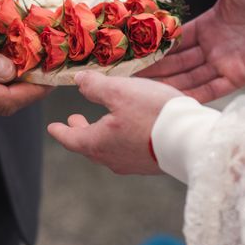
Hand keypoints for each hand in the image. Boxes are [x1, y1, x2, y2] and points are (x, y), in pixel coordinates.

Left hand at [48, 72, 182, 174]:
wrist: (192, 139)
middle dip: (81, 131)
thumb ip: (95, 86)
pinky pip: (127, 150)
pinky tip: (130, 128)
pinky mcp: (151, 163)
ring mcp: (133, 164)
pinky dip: (120, 138)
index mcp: (98, 143)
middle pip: (89, 145)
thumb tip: (78, 81)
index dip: (60, 131)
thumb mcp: (119, 91)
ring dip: (101, 134)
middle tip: (75, 120)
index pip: (71, 139)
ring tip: (103, 122)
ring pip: (109, 149)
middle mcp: (112, 158)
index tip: (52, 127)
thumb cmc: (152, 114)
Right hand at [138, 0, 244, 101]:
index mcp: (207, 25)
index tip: (133, 52)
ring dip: (168, 84)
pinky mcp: (239, 78)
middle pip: (177, 62)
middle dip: (155, 69)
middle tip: (129, 77)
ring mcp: (225, 63)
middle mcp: (212, 47)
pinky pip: (211, 90)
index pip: (175, 40)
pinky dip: (192, 96)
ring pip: (189, 78)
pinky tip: (171, 101)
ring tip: (142, 91)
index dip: (155, 46)